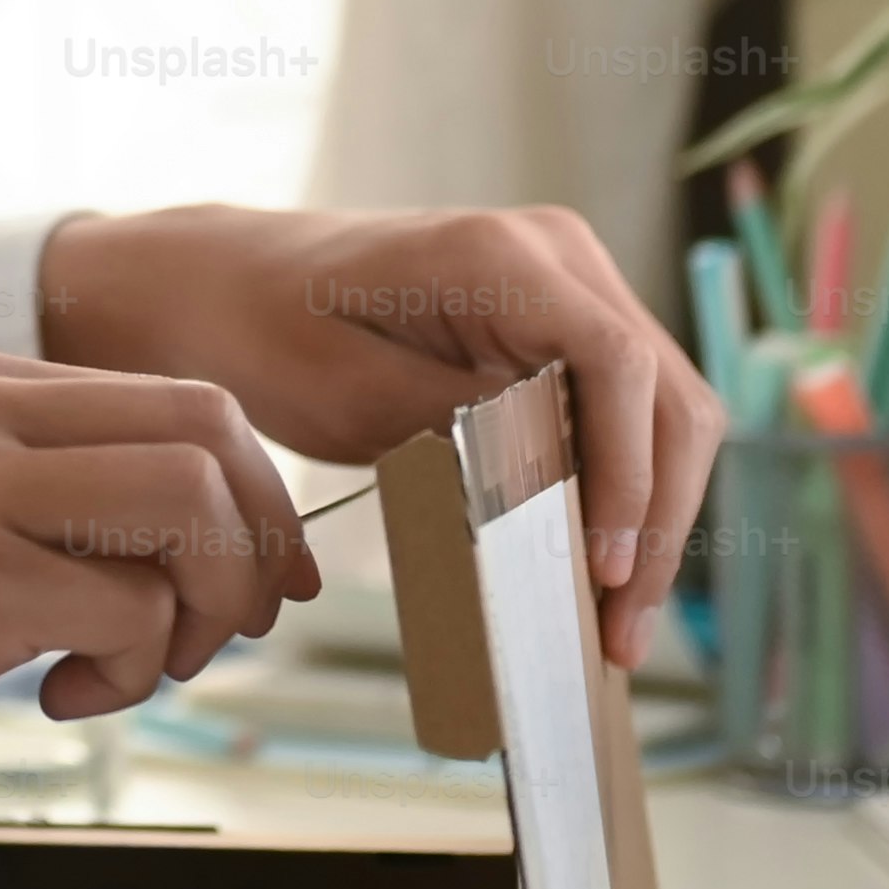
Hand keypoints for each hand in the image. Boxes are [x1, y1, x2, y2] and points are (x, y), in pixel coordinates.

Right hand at [0, 346, 309, 837]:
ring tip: (137, 668)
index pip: (164, 395)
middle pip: (206, 425)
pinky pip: (132, 607)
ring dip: (206, 606)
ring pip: (190, 502)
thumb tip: (150, 543)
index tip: (247, 578)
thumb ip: (3, 489)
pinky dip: (131, 673)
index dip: (242, 493)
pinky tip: (53, 702)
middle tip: (231, 627)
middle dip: (253, 538)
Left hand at [32, 202, 718, 671]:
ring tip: (616, 625)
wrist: (223, 285)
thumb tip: (562, 504)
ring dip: (652, 517)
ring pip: (664, 411)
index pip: (615, 362)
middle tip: (621, 633)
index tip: (606, 568)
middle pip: (665, 395)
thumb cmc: (265, 333)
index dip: (629, 473)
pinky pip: (626, 413)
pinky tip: (597, 572)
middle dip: (657, 520)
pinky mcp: (561, 325)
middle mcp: (556, 254)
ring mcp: (569, 285)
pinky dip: (624, 490)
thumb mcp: (349, 399)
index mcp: (499, 256)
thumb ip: (464, 438)